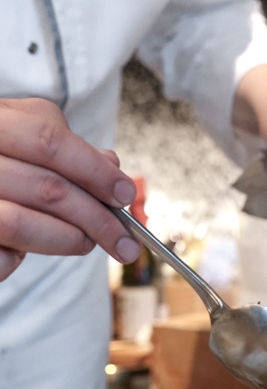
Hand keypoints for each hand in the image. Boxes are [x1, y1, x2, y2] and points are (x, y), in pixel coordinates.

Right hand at [0, 98, 142, 280]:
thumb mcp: (23, 129)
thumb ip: (63, 145)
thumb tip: (111, 166)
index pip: (49, 141)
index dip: (94, 171)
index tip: (126, 195)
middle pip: (47, 188)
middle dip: (97, 218)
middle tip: (124, 240)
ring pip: (22, 224)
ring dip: (68, 239)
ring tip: (88, 243)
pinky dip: (18, 259)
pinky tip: (28, 251)